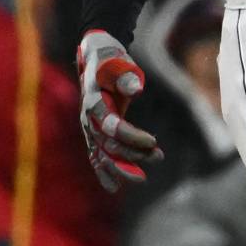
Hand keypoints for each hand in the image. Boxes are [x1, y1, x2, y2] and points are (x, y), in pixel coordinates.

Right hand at [77, 30, 160, 191]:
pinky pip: (96, 155)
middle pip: (109, 143)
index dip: (131, 136)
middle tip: (158, 158)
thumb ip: (126, 76)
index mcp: (93, 102)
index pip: (112, 125)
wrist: (95, 58)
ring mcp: (89, 128)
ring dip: (122, 167)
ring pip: (103, 153)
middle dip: (132, 154)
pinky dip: (104, 171)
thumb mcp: (119, 62)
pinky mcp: (93, 132)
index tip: (152, 142)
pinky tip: (114, 187)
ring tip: (142, 179)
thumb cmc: (110, 59)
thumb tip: (136, 89)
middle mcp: (88, 118)